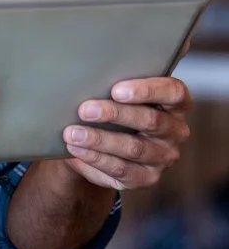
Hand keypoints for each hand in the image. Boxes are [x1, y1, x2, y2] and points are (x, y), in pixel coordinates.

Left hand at [62, 76, 192, 190]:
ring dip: (99, 140)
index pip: (174, 92)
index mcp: (174, 103)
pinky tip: (76, 149)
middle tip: (84, 110)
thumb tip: (83, 70)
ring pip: (134, 148)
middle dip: (114, 114)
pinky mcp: (147, 177)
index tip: (116, 90)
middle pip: (150, 120)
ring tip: (72, 133)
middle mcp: (175, 131)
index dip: (148, 90)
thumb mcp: (118, 92)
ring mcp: (163, 157)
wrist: (104, 142)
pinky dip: (96, 158)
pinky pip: (122, 169)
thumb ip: (114, 81)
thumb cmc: (113, 106)